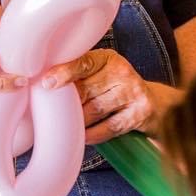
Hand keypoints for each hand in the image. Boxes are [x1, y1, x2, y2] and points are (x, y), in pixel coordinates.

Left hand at [39, 49, 177, 143]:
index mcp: (108, 58)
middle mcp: (122, 72)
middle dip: (69, 104)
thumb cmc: (114, 88)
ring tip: (69, 125)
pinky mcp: (140, 113)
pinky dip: (92, 134)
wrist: (154, 105)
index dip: (64, 73)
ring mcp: (133, 92)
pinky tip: (83, 136)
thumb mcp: (100, 74)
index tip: (47, 83)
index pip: (84, 63)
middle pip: (86, 91)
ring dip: (79, 121)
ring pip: (95, 110)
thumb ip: (77, 75)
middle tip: (54, 112)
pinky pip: (109, 127)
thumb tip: (42, 85)